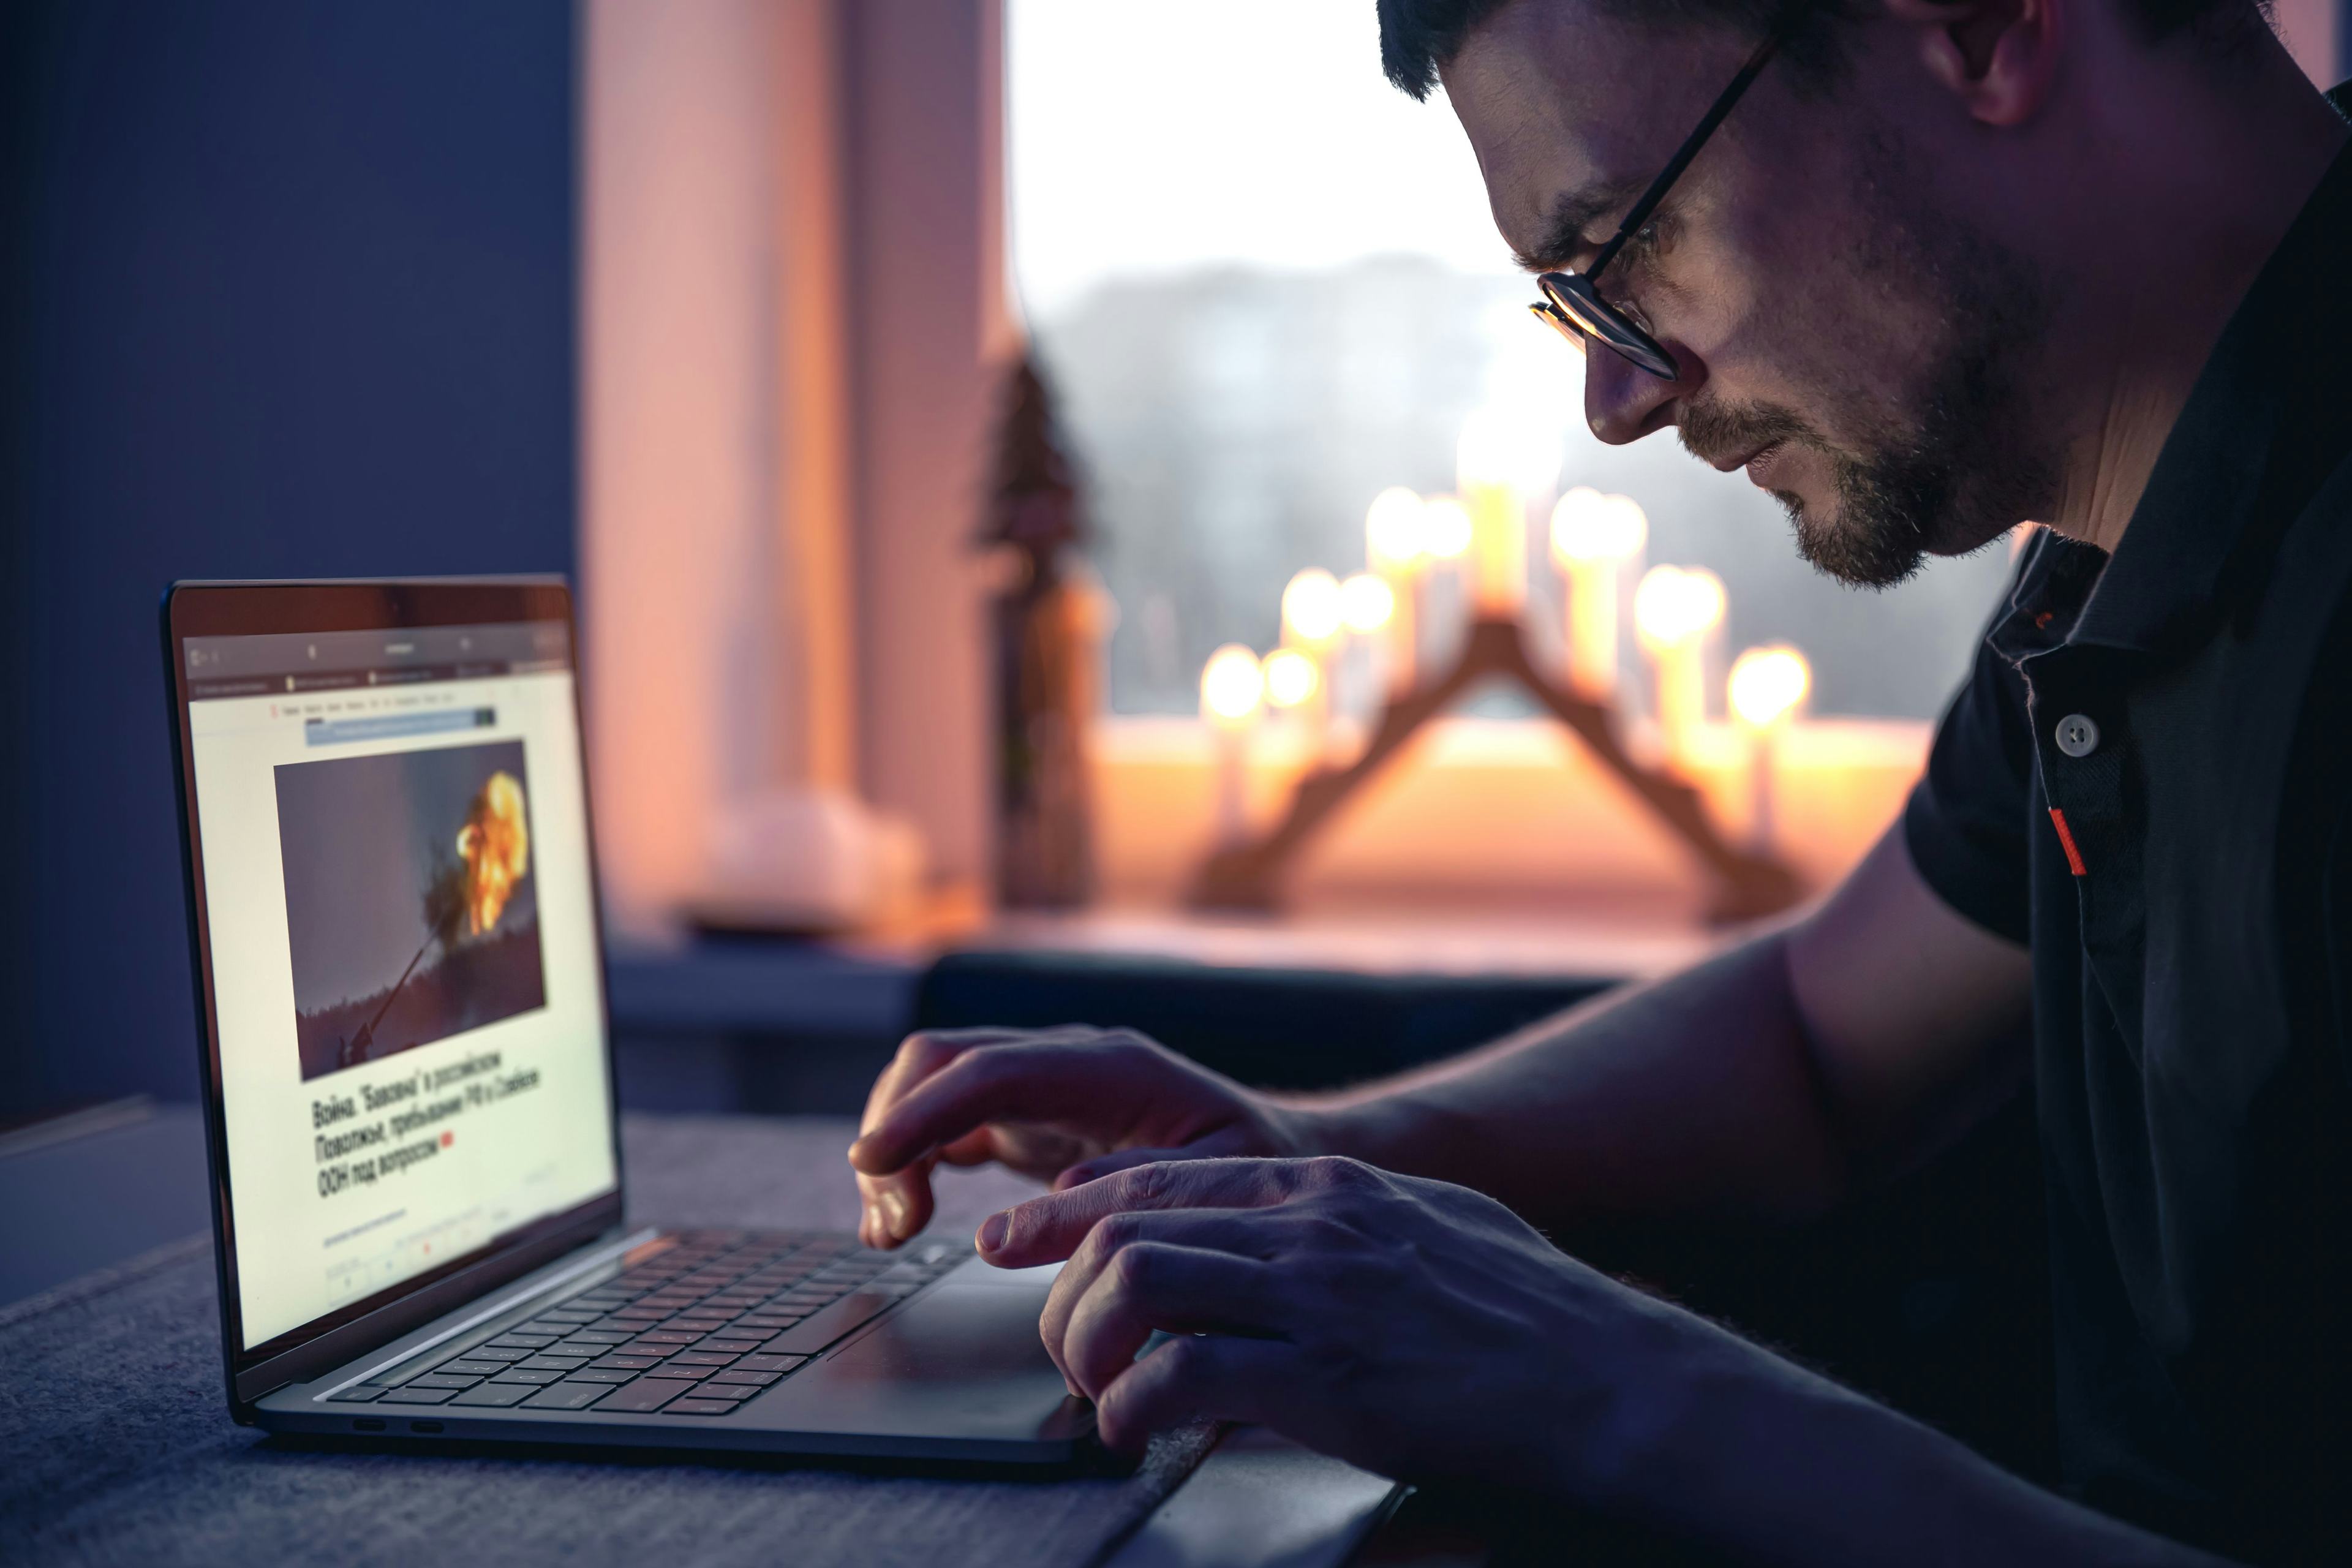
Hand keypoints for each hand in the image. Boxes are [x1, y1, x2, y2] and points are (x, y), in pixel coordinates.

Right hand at [844, 1026, 1310, 1248]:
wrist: (1276, 1150)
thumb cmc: (1258, 1165)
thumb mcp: (1227, 1179)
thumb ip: (1148, 1182)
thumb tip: (1059, 1201)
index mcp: (1110, 1067)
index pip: (990, 1071)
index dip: (923, 1112)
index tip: (873, 1162)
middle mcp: (1065, 1059)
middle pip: (941, 1061)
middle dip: (895, 1130)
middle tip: (894, 1225)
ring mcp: (1040, 1083)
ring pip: (931, 1085)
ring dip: (895, 1148)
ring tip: (892, 1232)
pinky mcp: (1027, 1115)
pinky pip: (946, 1121)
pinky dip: (911, 1162)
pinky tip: (903, 1219)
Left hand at [976, 1155, 1740, 1499]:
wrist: (1611, 1378)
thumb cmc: (1532, 1311)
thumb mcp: (1432, 1223)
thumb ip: (1348, 1216)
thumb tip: (1274, 1228)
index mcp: (1330, 1185)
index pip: (1161, 1175)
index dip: (1071, 1204)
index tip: (1021, 1234)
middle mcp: (1312, 1222)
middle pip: (1126, 1224)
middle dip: (1059, 1283)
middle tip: (1052, 1338)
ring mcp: (1317, 1296)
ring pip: (1136, 1282)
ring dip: (1089, 1343)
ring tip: (1096, 1390)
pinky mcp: (1326, 1380)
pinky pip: (1183, 1379)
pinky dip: (1136, 1409)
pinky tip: (1140, 1432)